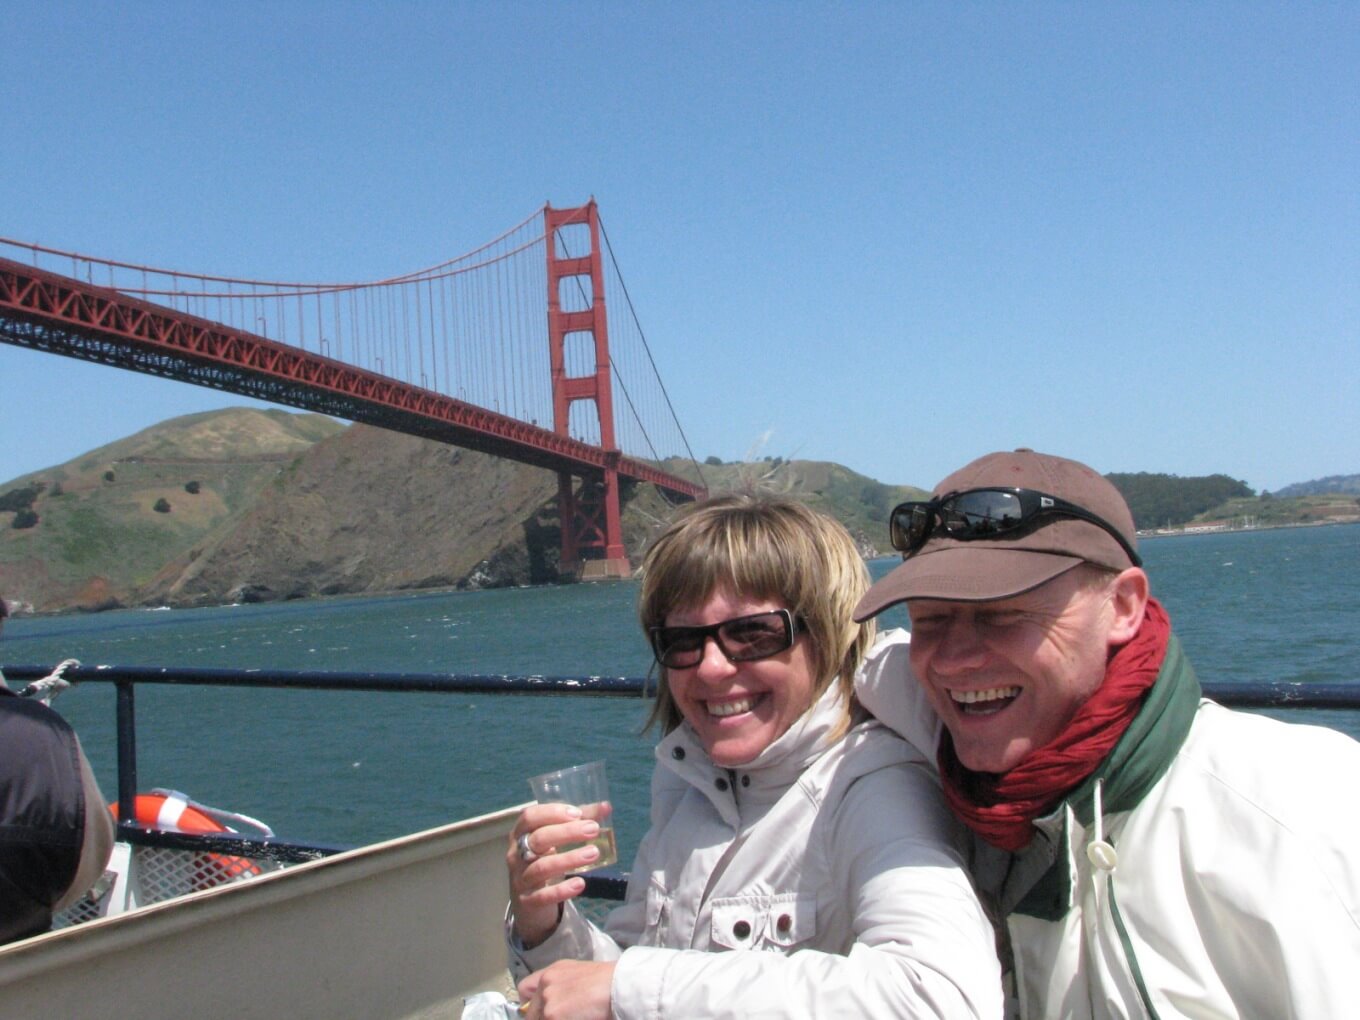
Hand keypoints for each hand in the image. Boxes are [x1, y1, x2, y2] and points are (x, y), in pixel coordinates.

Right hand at [506, 802, 608, 946]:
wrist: (528, 902)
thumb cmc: (544, 860)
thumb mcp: (555, 840)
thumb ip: (578, 822)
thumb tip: (605, 807)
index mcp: (521, 833)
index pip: (530, 817)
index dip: (552, 813)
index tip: (577, 814)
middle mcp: (516, 854)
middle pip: (539, 839)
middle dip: (567, 832)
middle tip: (593, 830)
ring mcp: (520, 878)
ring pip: (542, 867)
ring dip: (569, 859)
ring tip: (594, 853)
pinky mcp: (527, 900)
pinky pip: (543, 895)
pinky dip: (562, 889)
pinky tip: (580, 883)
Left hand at [517, 959, 614, 1019]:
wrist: (619, 985)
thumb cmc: (607, 981)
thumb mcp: (577, 973)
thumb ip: (559, 984)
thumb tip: (552, 1005)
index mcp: (550, 973)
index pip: (524, 990)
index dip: (529, 1006)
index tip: (538, 1015)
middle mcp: (545, 987)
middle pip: (531, 1014)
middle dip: (544, 1018)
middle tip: (564, 1016)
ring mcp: (548, 1004)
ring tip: (578, 1016)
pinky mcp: (553, 1017)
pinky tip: (582, 1018)